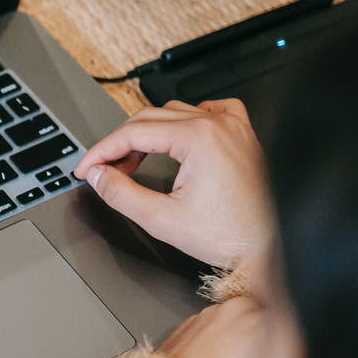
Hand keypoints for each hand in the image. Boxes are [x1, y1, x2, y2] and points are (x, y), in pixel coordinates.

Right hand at [73, 99, 272, 268]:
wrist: (270, 247)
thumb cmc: (230, 235)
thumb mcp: (161, 219)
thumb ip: (121, 193)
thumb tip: (100, 176)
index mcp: (198, 138)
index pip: (132, 133)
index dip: (101, 151)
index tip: (87, 169)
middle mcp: (217, 125)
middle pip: (149, 118)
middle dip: (120, 144)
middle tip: (105, 171)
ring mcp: (233, 127)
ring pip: (175, 112)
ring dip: (149, 132)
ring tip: (134, 160)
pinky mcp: (243, 136)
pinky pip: (211, 111)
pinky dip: (188, 119)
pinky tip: (178, 136)